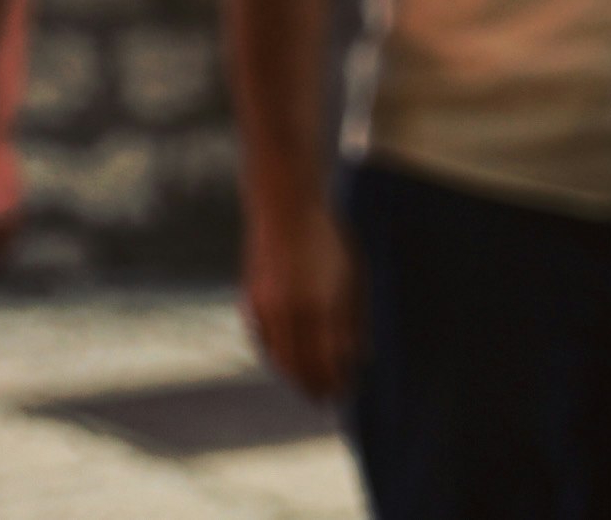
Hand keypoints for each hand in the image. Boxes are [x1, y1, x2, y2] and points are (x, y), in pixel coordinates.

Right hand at [242, 195, 363, 401]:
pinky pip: (265, 341)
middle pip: (298, 366)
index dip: (334, 381)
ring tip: (311, 385)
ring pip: (278, 357)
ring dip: (295, 375)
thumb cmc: (329, 240)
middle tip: (328, 400)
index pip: (324, 361)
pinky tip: (291, 361)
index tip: (346, 394)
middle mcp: (286, 313)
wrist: (285, 210)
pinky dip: (278, 356)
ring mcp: (263, 309)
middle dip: (314, 386)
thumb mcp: (352, 278)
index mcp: (316, 307)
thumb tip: (359, 358)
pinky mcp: (251, 303)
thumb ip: (352, 320)